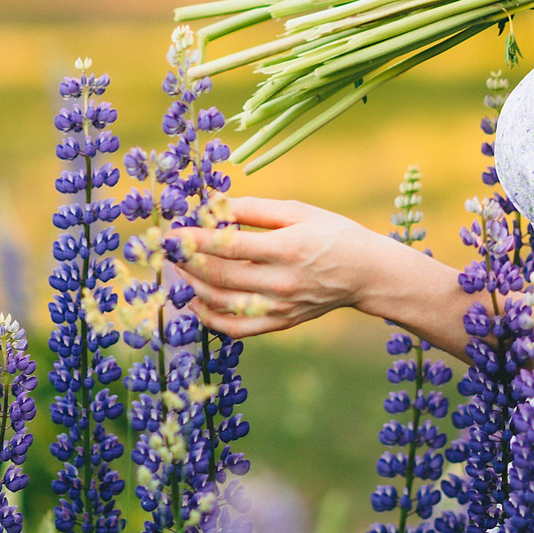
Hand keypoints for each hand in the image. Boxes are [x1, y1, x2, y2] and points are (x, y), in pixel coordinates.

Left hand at [173, 196, 380, 338]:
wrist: (366, 274)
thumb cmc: (332, 234)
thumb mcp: (298, 211)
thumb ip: (254, 208)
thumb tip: (214, 205)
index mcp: (287, 248)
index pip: (228, 246)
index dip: (194, 239)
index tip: (171, 232)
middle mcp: (281, 282)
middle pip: (219, 276)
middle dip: (186, 262)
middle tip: (167, 249)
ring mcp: (279, 308)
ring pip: (221, 303)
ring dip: (191, 286)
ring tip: (176, 269)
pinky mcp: (279, 323)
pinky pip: (235, 328)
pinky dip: (208, 318)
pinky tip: (194, 301)